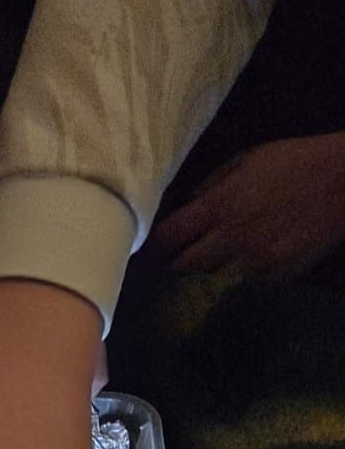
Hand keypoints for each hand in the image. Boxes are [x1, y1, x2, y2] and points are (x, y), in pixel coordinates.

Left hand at [154, 133, 344, 277]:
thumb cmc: (297, 161)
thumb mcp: (248, 159)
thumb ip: (214, 185)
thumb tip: (189, 207)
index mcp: (220, 205)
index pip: (170, 236)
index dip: (156, 246)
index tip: (151, 250)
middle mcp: (232, 237)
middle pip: (185, 268)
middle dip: (176, 268)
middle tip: (171, 268)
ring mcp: (256, 261)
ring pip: (212, 284)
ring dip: (203, 281)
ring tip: (198, 279)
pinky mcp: (279, 276)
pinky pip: (244, 289)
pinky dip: (235, 287)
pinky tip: (233, 282)